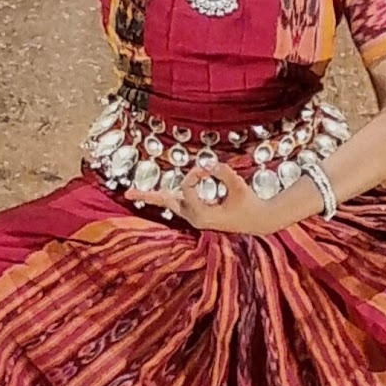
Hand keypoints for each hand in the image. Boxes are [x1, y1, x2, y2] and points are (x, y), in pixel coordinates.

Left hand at [124, 160, 279, 235]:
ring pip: (171, 204)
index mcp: (200, 214)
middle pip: (165, 202)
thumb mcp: (238, 186)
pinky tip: (160, 196)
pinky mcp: (200, 215)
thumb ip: (224, 173)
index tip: (207, 168)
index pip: (187, 187)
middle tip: (127, 193)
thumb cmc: (249, 203)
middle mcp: (194, 217)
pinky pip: (180, 204)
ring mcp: (196, 217)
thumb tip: (209, 164)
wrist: (259, 221)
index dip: (195, 174)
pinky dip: (169, 198)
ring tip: (135, 194)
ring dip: (156, 197)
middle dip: (147, 196)